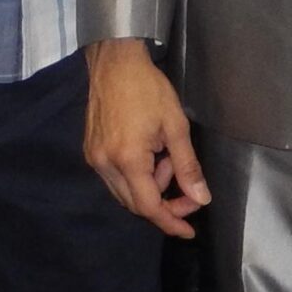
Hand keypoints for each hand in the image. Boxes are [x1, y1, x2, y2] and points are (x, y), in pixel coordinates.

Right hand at [83, 39, 210, 238]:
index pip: (149, 206)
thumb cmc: (148, 88)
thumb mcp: (176, 125)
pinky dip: (136, 176)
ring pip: (124, 193)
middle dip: (164, 203)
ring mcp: (94, 158)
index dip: (170, 222)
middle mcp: (105, 165)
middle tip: (186, 187)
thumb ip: (187, 166)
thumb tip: (201, 199)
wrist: (115, 61)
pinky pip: (115, 178)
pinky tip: (149, 154)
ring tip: (166, 158)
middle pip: (135, 204)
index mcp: (127, 159)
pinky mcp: (90, 150)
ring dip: (150, 187)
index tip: (189, 230)